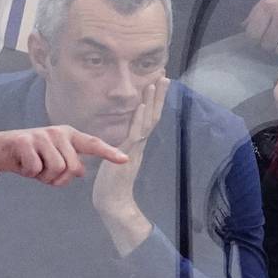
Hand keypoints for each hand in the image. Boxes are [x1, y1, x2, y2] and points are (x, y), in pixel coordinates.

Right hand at [0, 126, 126, 185]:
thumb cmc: (30, 156)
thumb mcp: (52, 159)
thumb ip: (68, 163)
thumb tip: (80, 172)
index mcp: (68, 136)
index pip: (92, 144)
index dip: (108, 153)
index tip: (125, 160)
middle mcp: (58, 132)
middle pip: (72, 168)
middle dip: (59, 179)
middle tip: (44, 174)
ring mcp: (42, 135)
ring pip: (56, 169)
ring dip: (44, 177)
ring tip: (35, 168)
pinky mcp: (25, 141)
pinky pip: (37, 169)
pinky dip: (30, 173)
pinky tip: (23, 164)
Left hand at [92, 76, 168, 253]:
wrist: (113, 202)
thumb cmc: (112, 184)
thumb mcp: (117, 158)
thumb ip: (122, 147)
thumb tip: (122, 138)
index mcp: (137, 144)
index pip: (148, 117)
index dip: (154, 100)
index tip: (158, 82)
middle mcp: (140, 144)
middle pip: (153, 115)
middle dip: (159, 95)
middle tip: (165, 75)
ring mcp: (135, 149)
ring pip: (147, 121)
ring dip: (152, 101)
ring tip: (156, 82)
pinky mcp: (127, 155)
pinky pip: (135, 134)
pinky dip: (139, 119)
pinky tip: (142, 106)